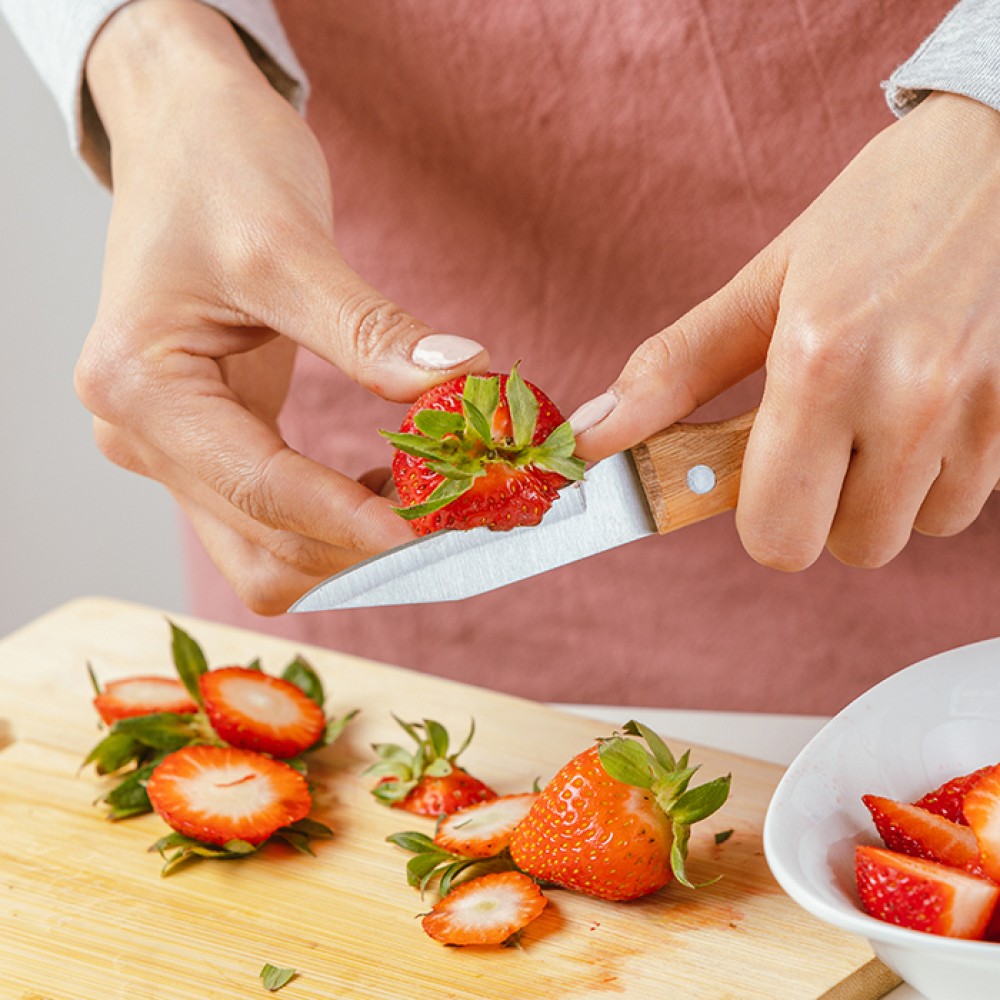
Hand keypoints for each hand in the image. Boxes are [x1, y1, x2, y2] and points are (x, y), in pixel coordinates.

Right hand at [76, 0, 488, 612]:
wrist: (184, 132)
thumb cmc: (215, 168)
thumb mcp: (287, 244)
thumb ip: (369, 331)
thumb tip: (459, 382)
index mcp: (139, 387)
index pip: (258, 487)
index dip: (350, 519)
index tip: (432, 528)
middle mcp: (143, 436)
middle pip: (260, 549)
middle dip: (357, 549)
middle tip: (450, 523)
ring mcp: (173, 447)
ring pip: (267, 551)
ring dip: (350, 548)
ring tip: (429, 509)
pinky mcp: (210, 442)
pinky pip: (274, 517)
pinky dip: (336, 521)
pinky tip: (392, 490)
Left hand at [571, 92, 999, 569]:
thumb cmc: (875, 214)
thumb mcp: (764, 284)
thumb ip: (675, 371)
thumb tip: (595, 440)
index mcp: (818, 365)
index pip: (777, 537)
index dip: (763, 521)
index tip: (760, 479)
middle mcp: (906, 398)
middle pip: (851, 549)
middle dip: (826, 513)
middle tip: (825, 441)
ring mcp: (979, 408)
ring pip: (915, 529)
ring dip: (889, 493)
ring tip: (885, 409)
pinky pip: (970, 499)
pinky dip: (942, 472)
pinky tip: (934, 401)